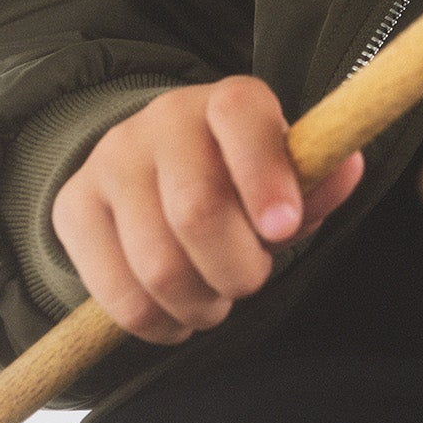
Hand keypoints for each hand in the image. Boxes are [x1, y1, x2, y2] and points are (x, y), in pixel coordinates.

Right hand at [50, 75, 363, 342]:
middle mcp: (164, 120)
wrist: (157, 167)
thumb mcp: (286, 174)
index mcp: (229, 100)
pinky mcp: (73, 206)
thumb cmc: (241, 177)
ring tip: (214, 302)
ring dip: (198, 304)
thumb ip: (317, 180)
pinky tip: (175, 314)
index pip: (243, 119)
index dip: (265, 178)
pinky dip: (154, 322)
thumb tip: (348, 167)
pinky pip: (113, 292)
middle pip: (196, 209)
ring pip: (155, 263)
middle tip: (250, 282)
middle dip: (236, 268)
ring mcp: (111, 160)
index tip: (283, 230)